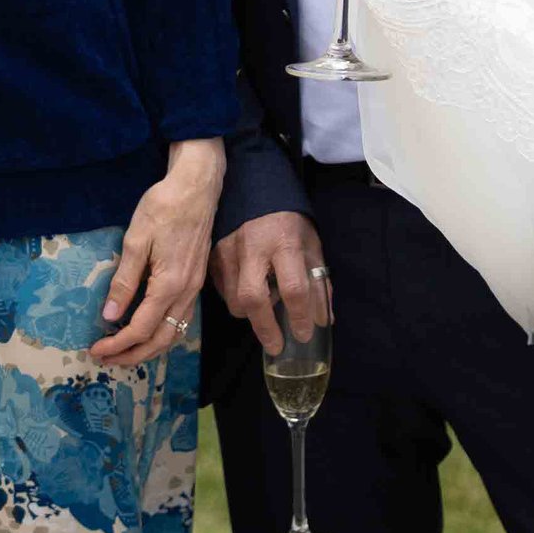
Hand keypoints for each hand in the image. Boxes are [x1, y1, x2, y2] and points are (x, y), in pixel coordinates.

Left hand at [96, 138, 226, 367]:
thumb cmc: (164, 207)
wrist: (197, 187)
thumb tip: (110, 315)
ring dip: (149, 348)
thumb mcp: (136, 240)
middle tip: (106, 360)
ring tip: (124, 353)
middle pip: (160, 339)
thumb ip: (125, 281)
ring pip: (174, 333)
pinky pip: (181, 319)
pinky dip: (163, 334)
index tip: (96, 349)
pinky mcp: (196, 281)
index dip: (117, 344)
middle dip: (132, 355)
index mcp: (169, 284)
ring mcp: (194, 288)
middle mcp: (186, 293)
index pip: (140, 328)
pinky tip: (148, 331)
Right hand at [209, 212, 329, 355]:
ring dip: (250, 313)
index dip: (300, 316)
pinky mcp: (211, 255)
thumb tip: (322, 320)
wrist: (252, 187)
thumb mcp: (311, 244)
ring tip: (264, 307)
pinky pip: (222, 291)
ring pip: (234, 300)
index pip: (293, 288)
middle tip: (276, 345)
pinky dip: (236, 299)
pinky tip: (248, 290)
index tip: (304, 334)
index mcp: (284, 242)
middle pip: (253, 299)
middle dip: (266, 328)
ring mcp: (227, 251)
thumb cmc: (288, 219)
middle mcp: (252, 247)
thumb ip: (318, 282)